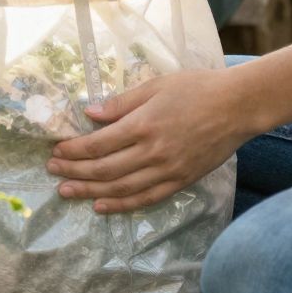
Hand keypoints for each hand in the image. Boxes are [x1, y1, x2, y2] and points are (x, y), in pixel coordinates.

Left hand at [48, 70, 243, 211]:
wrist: (238, 106)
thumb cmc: (197, 88)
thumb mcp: (156, 86)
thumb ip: (122, 103)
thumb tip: (90, 113)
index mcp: (144, 124)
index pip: (99, 144)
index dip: (74, 150)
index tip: (56, 152)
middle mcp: (153, 152)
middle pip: (105, 169)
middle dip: (75, 172)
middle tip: (53, 173)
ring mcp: (167, 170)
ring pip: (121, 188)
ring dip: (90, 192)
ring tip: (68, 192)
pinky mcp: (180, 181)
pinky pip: (146, 199)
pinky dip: (121, 206)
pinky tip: (102, 207)